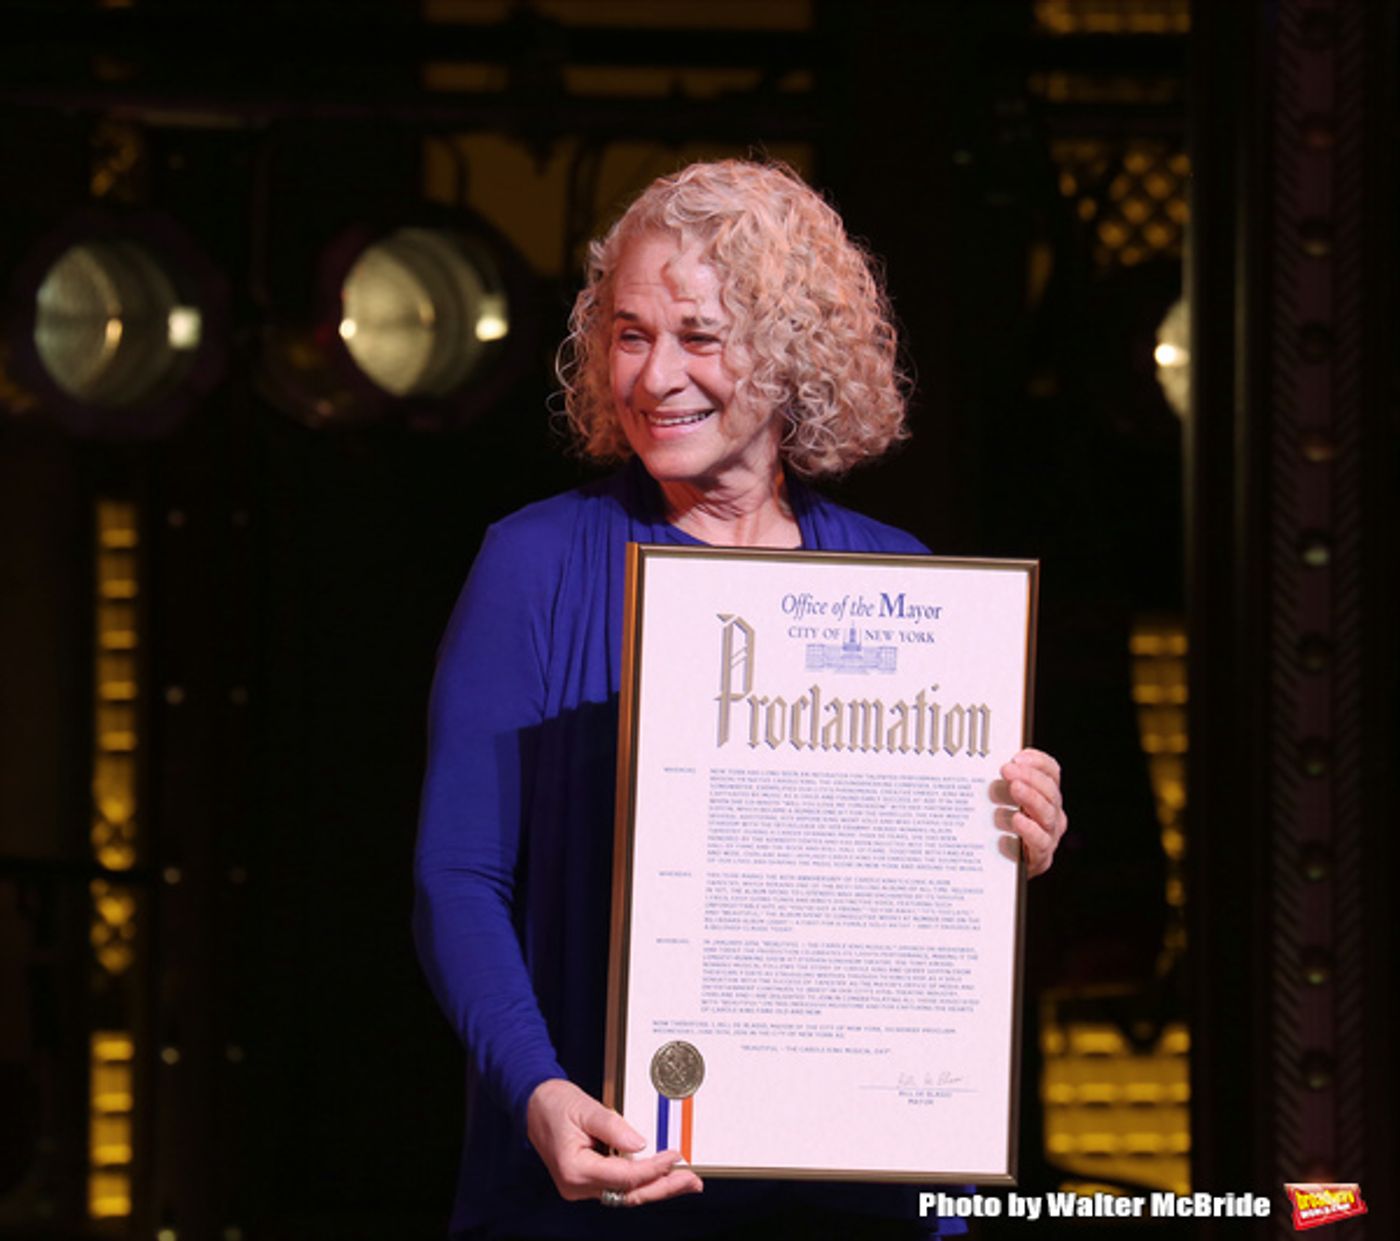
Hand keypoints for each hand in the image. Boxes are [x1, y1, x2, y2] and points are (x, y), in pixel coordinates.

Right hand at [526, 1078, 703, 1206]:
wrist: (534, 1105)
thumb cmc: (555, 1104)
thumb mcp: (586, 1108)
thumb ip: (613, 1126)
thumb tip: (641, 1144)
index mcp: (575, 1169)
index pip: (623, 1176)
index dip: (653, 1168)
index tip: (675, 1156)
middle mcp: (577, 1185)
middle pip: (629, 1194)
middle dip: (663, 1188)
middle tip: (692, 1181)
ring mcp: (582, 1187)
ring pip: (626, 1194)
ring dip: (656, 1187)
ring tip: (686, 1181)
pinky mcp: (588, 1181)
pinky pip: (619, 1186)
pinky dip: (642, 1181)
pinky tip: (662, 1176)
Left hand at [993, 747, 1067, 877]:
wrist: (999, 866)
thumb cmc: (997, 828)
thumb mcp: (998, 801)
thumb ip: (998, 783)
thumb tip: (978, 762)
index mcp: (1045, 795)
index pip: (1051, 772)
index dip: (1038, 761)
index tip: (1017, 756)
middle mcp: (1052, 813)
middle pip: (1050, 790)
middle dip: (1030, 777)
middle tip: (1007, 770)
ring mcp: (1050, 835)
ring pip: (1048, 814)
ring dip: (1031, 798)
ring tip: (1014, 788)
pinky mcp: (1041, 856)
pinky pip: (1041, 841)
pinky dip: (1030, 830)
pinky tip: (1017, 820)